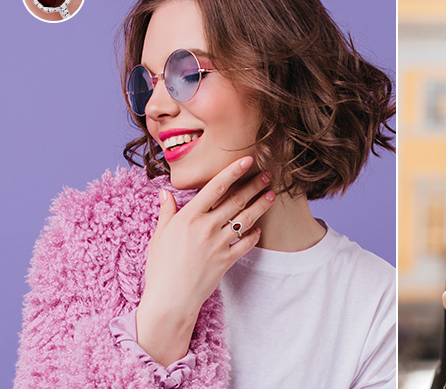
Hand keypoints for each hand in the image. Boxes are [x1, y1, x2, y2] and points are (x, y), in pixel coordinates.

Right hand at [137, 156, 275, 364]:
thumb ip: (166, 212)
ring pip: (245, 220)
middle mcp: (206, 228)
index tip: (246, 160)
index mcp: (188, 218)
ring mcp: (218, 244)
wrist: (170, 299)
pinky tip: (259, 229)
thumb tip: (164, 193)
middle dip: (253, 186)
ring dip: (260, 206)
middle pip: (235, 201)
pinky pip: (246, 244)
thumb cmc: (160, 267)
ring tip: (271, 195)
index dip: (232, 171)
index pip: (214, 187)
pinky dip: (254, 236)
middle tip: (267, 175)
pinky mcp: (227, 261)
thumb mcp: (159, 236)